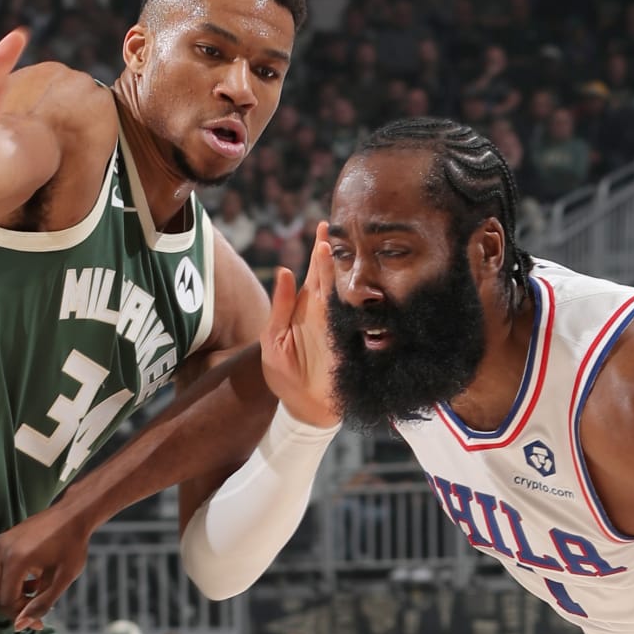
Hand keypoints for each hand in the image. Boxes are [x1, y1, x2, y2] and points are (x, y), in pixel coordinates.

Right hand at [0, 501, 94, 629]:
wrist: (72, 515)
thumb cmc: (72, 546)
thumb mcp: (63, 578)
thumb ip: (42, 603)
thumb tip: (20, 626)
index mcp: (16, 560)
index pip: (6, 601)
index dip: (20, 616)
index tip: (39, 622)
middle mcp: (0, 551)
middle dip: (15, 608)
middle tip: (38, 610)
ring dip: (14, 595)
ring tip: (39, 591)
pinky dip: (12, 582)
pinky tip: (33, 580)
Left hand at [262, 224, 340, 427]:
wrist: (303, 409)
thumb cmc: (284, 375)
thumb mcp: (272, 340)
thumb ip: (279, 307)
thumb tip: (285, 270)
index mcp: (305, 308)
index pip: (313, 273)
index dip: (319, 250)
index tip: (323, 225)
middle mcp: (324, 313)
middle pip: (332, 276)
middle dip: (335, 252)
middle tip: (339, 227)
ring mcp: (338, 327)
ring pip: (345, 292)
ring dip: (346, 271)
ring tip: (346, 247)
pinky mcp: (348, 343)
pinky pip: (356, 318)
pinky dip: (360, 301)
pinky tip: (360, 282)